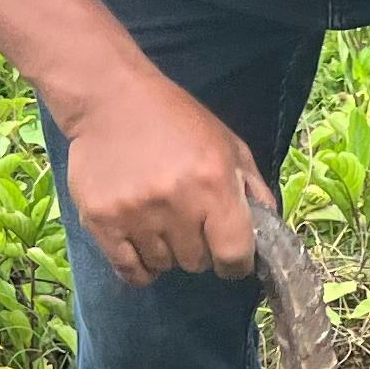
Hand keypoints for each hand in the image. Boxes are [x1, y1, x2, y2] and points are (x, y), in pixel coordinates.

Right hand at [61, 67, 267, 281]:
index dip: (237, 263)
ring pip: (163, 266)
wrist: (109, 98)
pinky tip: (142, 243)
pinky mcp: (101, 220)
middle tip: (188, 220)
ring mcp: (135, 213)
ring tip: (159, 219)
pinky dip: (140, 266)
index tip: (231, 258)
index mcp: (213, 184)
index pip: (234, 254)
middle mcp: (176, 203)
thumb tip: (268, 233)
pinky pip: (129, 270)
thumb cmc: (176, 120)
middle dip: (198, 248)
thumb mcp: (228, 144)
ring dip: (167, 252)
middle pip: (197, 263)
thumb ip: (254, 190)